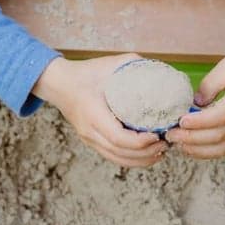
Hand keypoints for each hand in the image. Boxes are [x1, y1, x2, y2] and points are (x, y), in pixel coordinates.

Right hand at [33, 54, 167, 167]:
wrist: (58, 83)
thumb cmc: (83, 73)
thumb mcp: (108, 64)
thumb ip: (132, 64)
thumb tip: (158, 69)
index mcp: (93, 113)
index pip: (119, 138)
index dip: (140, 142)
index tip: (157, 134)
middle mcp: (89, 131)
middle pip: (120, 153)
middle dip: (146, 153)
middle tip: (165, 143)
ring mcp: (89, 138)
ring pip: (117, 159)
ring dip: (140, 160)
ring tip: (159, 151)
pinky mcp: (91, 141)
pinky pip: (112, 156)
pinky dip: (130, 160)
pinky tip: (145, 155)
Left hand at [165, 53, 224, 158]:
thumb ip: (212, 82)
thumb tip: (195, 102)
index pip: (222, 116)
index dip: (200, 122)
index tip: (181, 120)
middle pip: (219, 136)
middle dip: (191, 137)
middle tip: (169, 133)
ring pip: (221, 148)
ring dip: (196, 149)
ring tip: (175, 141)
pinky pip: (224, 149)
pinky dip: (205, 152)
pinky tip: (188, 146)